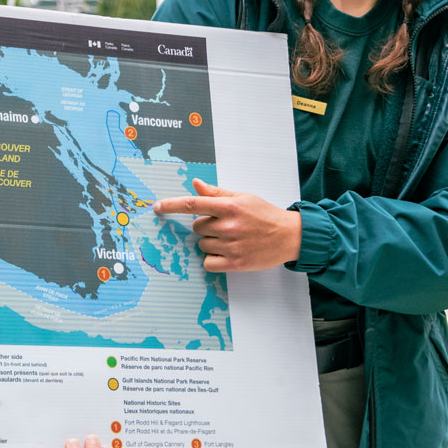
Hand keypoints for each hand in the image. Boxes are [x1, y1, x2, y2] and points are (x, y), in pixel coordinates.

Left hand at [153, 178, 301, 271]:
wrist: (289, 236)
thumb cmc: (265, 214)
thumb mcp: (243, 197)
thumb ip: (217, 193)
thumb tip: (195, 185)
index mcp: (229, 207)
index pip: (192, 204)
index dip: (171, 205)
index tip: (157, 207)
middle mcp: (228, 226)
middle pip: (196, 227)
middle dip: (206, 226)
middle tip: (225, 225)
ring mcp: (232, 246)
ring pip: (202, 245)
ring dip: (211, 242)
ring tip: (232, 238)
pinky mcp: (236, 263)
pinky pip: (208, 262)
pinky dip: (213, 259)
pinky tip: (228, 253)